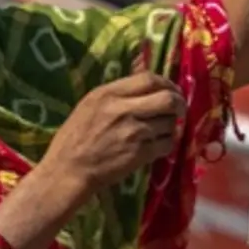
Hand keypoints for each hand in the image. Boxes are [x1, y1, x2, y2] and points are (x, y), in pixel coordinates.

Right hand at [39, 72, 186, 202]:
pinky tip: (158, 145)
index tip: (171, 90)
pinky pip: (167, 144)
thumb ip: (118, 93)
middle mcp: (123, 109)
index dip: (167, 83)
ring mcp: (134, 132)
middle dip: (179, 103)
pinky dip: (167, 143)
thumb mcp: (91, 104)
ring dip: (171, 125)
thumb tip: (148, 83)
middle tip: (179, 109)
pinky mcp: (140, 153)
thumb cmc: (75, 137)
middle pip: (168, 99)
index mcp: (109, 94)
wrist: (68, 169)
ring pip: (170, 122)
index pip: (149, 78)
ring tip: (162, 130)